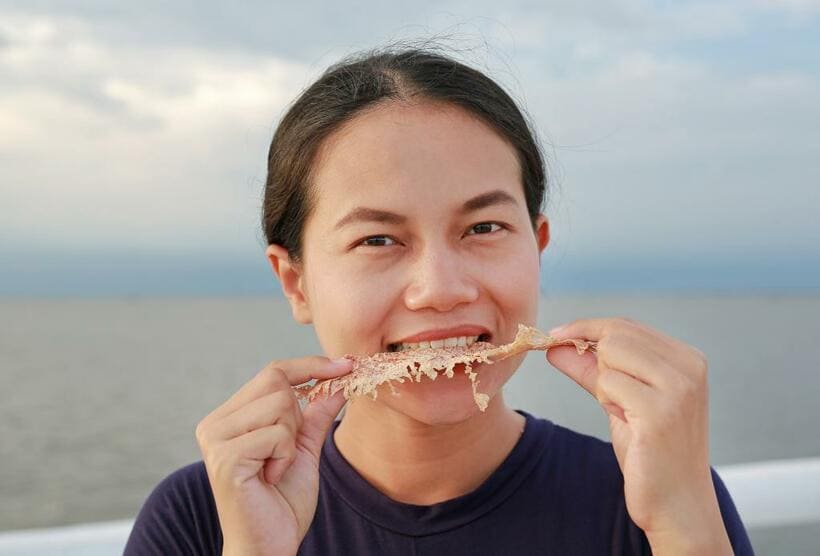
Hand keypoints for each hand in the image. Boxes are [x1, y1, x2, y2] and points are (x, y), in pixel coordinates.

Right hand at [195, 356, 352, 555]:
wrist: (269, 548)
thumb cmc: (282, 503)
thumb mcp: (304, 449)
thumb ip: (316, 413)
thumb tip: (340, 379)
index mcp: (229, 417)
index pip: (272, 371)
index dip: (311, 366)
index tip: (347, 365)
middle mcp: (215, 423)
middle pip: (276, 381)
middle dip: (298, 415)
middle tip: (288, 452)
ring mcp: (215, 439)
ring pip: (280, 403)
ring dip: (291, 439)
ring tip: (277, 468)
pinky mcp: (225, 457)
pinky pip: (277, 433)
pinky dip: (286, 456)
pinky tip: (271, 478)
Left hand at [546, 318, 728, 547]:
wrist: (677, 503)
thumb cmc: (649, 452)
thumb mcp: (619, 400)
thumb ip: (590, 369)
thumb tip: (554, 344)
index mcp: (687, 359)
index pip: (626, 325)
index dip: (587, 327)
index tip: (556, 334)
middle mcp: (688, 367)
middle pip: (616, 334)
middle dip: (592, 356)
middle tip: (601, 392)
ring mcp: (678, 388)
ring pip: (610, 355)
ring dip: (603, 384)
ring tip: (623, 412)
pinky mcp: (659, 411)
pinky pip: (608, 383)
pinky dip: (606, 399)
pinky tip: (627, 422)